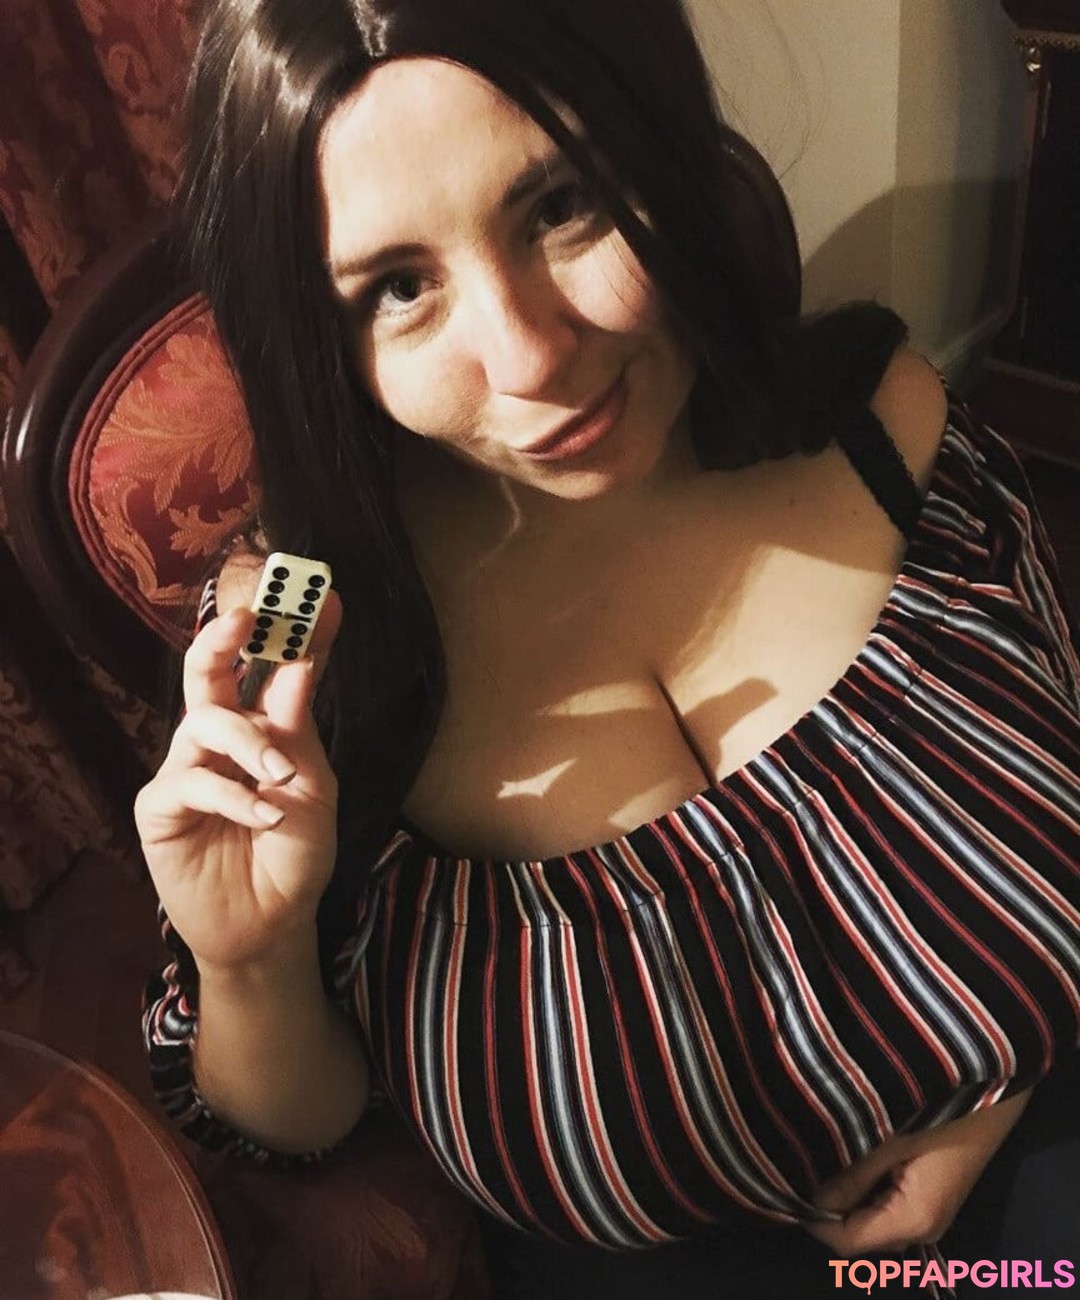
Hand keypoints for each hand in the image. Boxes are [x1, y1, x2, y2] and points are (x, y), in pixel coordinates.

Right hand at [134, 589, 342, 974]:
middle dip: (224, 637)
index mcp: (260, 730)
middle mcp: (217, 741)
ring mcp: (184, 770)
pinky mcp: (159, 808)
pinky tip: (262, 817)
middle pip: (207, 673)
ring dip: (250, 744)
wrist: (274, 924)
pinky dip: (232, 794)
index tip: (325, 595)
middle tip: (246, 616)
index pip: (271, 670)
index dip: (293, 632)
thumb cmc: (295, 856)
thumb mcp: (312, 785)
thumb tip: (301, 656)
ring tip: (281, 777)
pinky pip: (190, 780)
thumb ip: (298, 725)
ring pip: (205, 722)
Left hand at [804, 1089, 1031, 1254]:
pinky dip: (862, 1188)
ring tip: (816, 1160)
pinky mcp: (930, 1195)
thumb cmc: (942, 1113)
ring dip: (844, 1196)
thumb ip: (850, 1175)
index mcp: (913, 1220)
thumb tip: (809, 1195)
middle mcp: (922, 1228)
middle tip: (797, 1169)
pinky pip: (886, 1203)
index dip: (814, 1220)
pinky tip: (846, 1158)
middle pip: (859, 1233)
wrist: (992, 1092)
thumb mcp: (889, 1139)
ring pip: (871, 1218)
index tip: (785, 1187)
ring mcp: (928, 1213)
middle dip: (827, 1208)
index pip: (848, 1241)